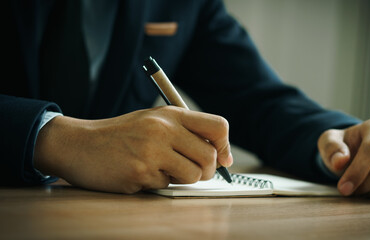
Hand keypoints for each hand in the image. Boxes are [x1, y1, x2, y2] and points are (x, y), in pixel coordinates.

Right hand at [34, 106, 232, 193]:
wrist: (80, 144)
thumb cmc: (122, 135)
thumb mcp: (154, 121)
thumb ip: (186, 133)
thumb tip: (221, 155)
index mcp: (171, 114)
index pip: (218, 126)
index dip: (225, 146)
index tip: (222, 158)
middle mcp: (164, 129)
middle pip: (210, 157)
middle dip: (207, 171)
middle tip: (195, 172)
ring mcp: (152, 151)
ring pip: (193, 175)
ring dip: (183, 179)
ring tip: (164, 170)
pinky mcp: (140, 173)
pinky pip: (166, 186)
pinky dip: (158, 183)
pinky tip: (141, 172)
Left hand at [317, 117, 369, 198]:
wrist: (351, 152)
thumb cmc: (341, 146)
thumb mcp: (328, 142)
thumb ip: (331, 148)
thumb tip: (340, 161)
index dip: (358, 171)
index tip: (343, 187)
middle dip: (366, 182)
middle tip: (348, 191)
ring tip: (359, 190)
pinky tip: (369, 191)